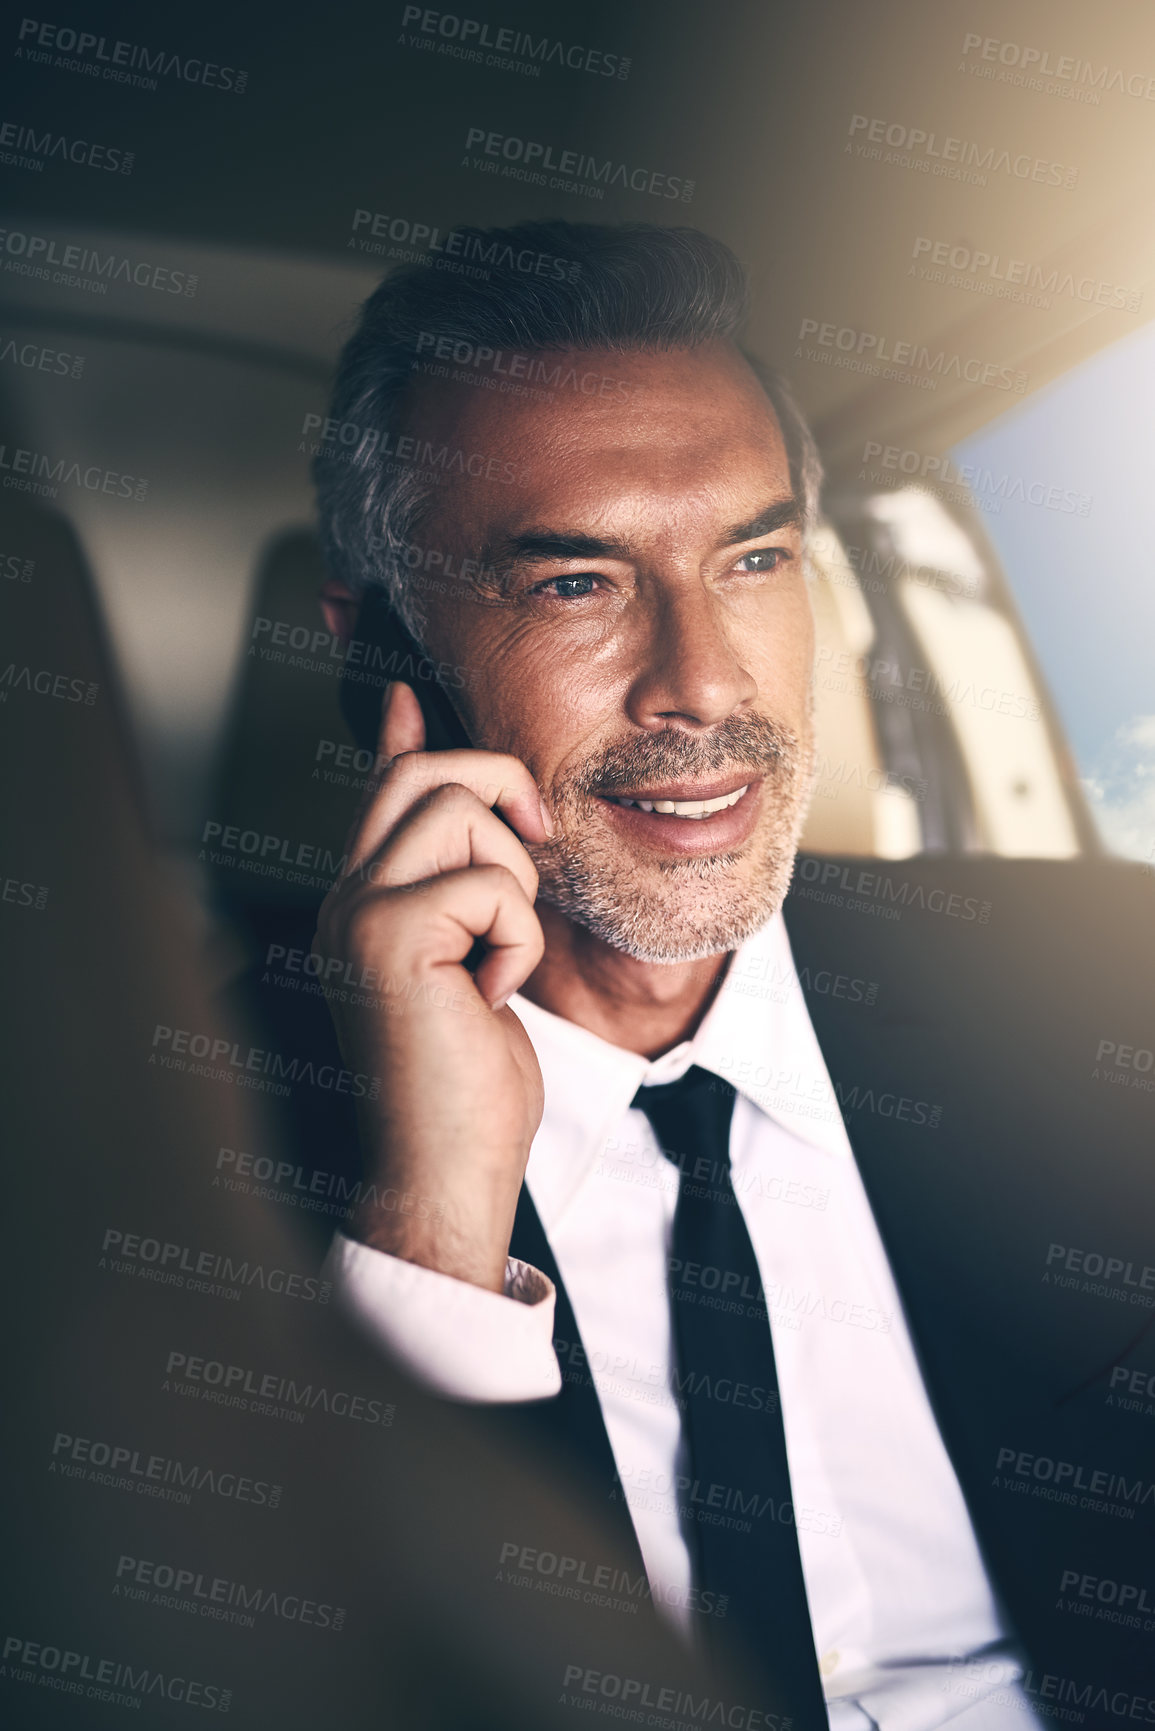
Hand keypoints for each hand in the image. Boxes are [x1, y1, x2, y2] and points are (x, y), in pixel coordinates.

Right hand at [313, 681, 551, 1292]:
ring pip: (464, 815)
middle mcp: (346, 898)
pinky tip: (493, 994)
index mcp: (363, 903)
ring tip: (498, 958)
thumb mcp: (475, 970)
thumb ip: (471, 893)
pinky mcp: (387, 937)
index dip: (407, 736)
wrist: (446, 1174)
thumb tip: (489, 824)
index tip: (408, 695)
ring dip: (516, 885)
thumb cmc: (469, 1085)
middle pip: (430, 775)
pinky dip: (519, 939)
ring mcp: (357, 914)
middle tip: (537, 845)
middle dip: (503, 790)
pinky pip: (492, 884)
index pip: (384, 790)